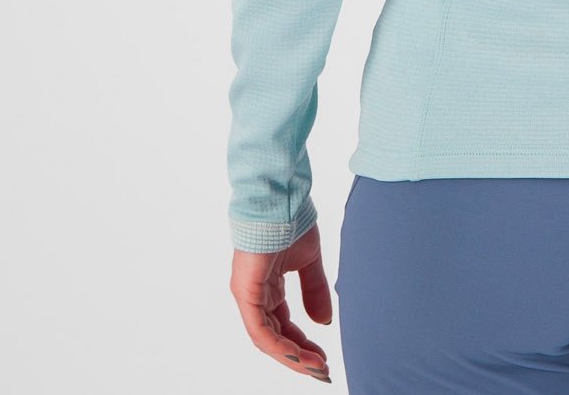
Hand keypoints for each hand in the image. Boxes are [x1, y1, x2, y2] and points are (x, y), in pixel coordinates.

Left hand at [230, 223, 334, 381]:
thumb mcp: (309, 262)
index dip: (303, 344)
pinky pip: (260, 329)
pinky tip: (297, 355)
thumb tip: (323, 321)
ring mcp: (248, 294)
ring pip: (267, 338)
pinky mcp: (246, 291)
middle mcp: (255, 295)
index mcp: (268, 287)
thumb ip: (314, 290)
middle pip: (276, 337)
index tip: (323, 357)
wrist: (281, 198)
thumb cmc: (292, 220)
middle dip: (299, 356)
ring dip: (291, 356)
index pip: (284, 325)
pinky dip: (279, 346)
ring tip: (315, 367)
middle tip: (321, 369)